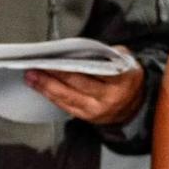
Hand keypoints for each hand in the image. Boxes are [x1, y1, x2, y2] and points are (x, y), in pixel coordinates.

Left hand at [25, 54, 144, 125]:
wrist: (137, 103)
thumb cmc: (126, 76)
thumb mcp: (124, 58)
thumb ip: (105, 52)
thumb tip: (76, 50)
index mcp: (122, 79)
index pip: (92, 71)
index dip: (70, 66)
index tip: (53, 58)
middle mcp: (110, 98)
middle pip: (76, 85)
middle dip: (52, 76)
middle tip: (34, 67)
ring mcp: (98, 110)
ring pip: (68, 98)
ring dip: (46, 87)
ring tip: (32, 77)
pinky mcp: (89, 118)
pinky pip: (67, 107)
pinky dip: (52, 97)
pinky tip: (42, 88)